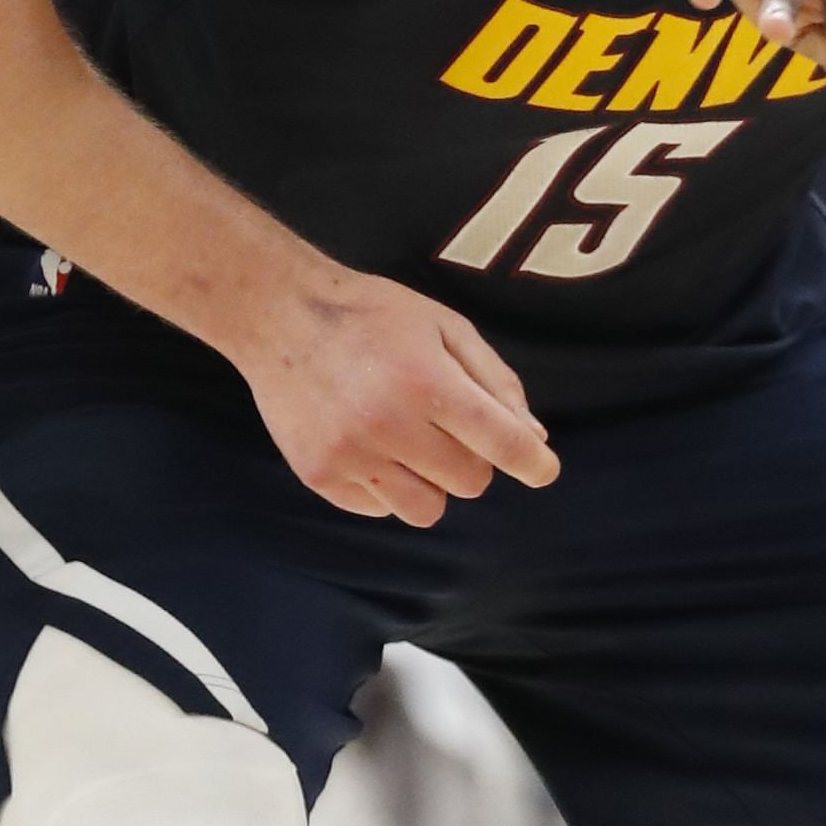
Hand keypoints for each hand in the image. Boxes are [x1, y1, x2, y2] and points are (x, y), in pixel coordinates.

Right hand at [230, 263, 559, 525]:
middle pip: (469, 482)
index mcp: (427, 381)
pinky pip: (379, 510)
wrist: (281, 315)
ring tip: (409, 441)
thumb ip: (494, 381)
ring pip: (427, 510)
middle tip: (446, 424)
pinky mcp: (318, 475)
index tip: (543, 470)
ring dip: (431, 483)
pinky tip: (371, 445)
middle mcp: (388, 424)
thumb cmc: (374, 315)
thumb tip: (534, 438)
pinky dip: (387, 488)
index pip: (500, 443)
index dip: (532, 463)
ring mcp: (350, 455)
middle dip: (472, 459)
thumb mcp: (445, 326)